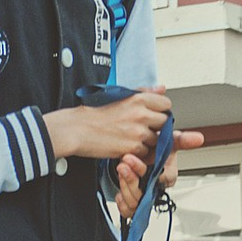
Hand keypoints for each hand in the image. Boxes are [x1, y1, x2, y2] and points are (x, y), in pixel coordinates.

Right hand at [45, 87, 177, 168]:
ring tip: (131, 138)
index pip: (166, 104)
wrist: (75, 129)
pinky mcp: (132, 148)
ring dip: (148, 141)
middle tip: (141, 128)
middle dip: (156, 126)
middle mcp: (141, 114)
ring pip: (157, 139)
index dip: (159, 111)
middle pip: (164, 122)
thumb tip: (161, 88)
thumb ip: (143, 92)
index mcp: (138, 99)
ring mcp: (138, 132)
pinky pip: (145, 152)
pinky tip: (125, 146)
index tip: (152, 115)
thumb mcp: (119, 96)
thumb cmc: (92, 113)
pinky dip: (138, 152)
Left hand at [115, 128, 202, 212]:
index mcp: (167, 177)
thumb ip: (182, 140)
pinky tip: (119, 191)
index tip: (132, 157)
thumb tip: (199, 138)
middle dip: (132, 178)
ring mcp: (145, 197)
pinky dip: (121, 202)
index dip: (147, 171)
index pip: (162, 180)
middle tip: (124, 162)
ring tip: (120, 169)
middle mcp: (156, 189)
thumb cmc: (155, 151)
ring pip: (136, 203)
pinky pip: (128, 211)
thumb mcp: (169, 142)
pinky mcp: (133, 203)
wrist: (140, 154)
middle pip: (146, 193)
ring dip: (125, 186)